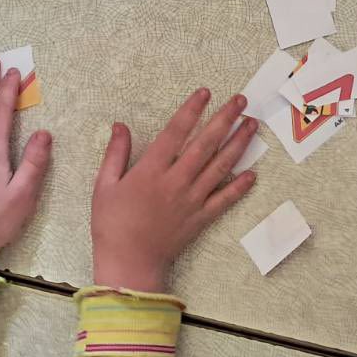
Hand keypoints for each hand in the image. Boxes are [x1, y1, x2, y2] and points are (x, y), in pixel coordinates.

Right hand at [90, 88, 259, 291]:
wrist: (128, 263)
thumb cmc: (112, 224)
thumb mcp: (104, 186)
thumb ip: (115, 154)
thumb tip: (120, 125)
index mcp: (151, 170)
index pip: (176, 132)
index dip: (191, 110)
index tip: (205, 93)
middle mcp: (176, 181)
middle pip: (205, 144)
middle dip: (225, 119)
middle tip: (241, 100)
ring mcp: (192, 200)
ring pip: (220, 167)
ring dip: (238, 144)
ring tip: (252, 125)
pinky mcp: (201, 218)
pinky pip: (224, 200)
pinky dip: (240, 187)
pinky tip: (252, 173)